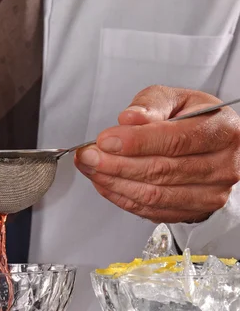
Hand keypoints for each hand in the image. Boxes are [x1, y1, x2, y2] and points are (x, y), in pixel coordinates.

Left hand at [75, 86, 239, 223]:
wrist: (215, 144)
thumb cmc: (196, 118)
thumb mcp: (177, 98)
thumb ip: (151, 104)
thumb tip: (129, 119)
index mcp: (221, 131)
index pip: (175, 140)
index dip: (136, 143)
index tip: (105, 140)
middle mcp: (223, 165)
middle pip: (162, 171)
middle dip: (117, 164)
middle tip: (88, 156)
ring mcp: (211, 193)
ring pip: (154, 195)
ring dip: (115, 183)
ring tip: (91, 169)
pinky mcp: (195, 211)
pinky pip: (152, 210)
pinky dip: (123, 198)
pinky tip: (106, 183)